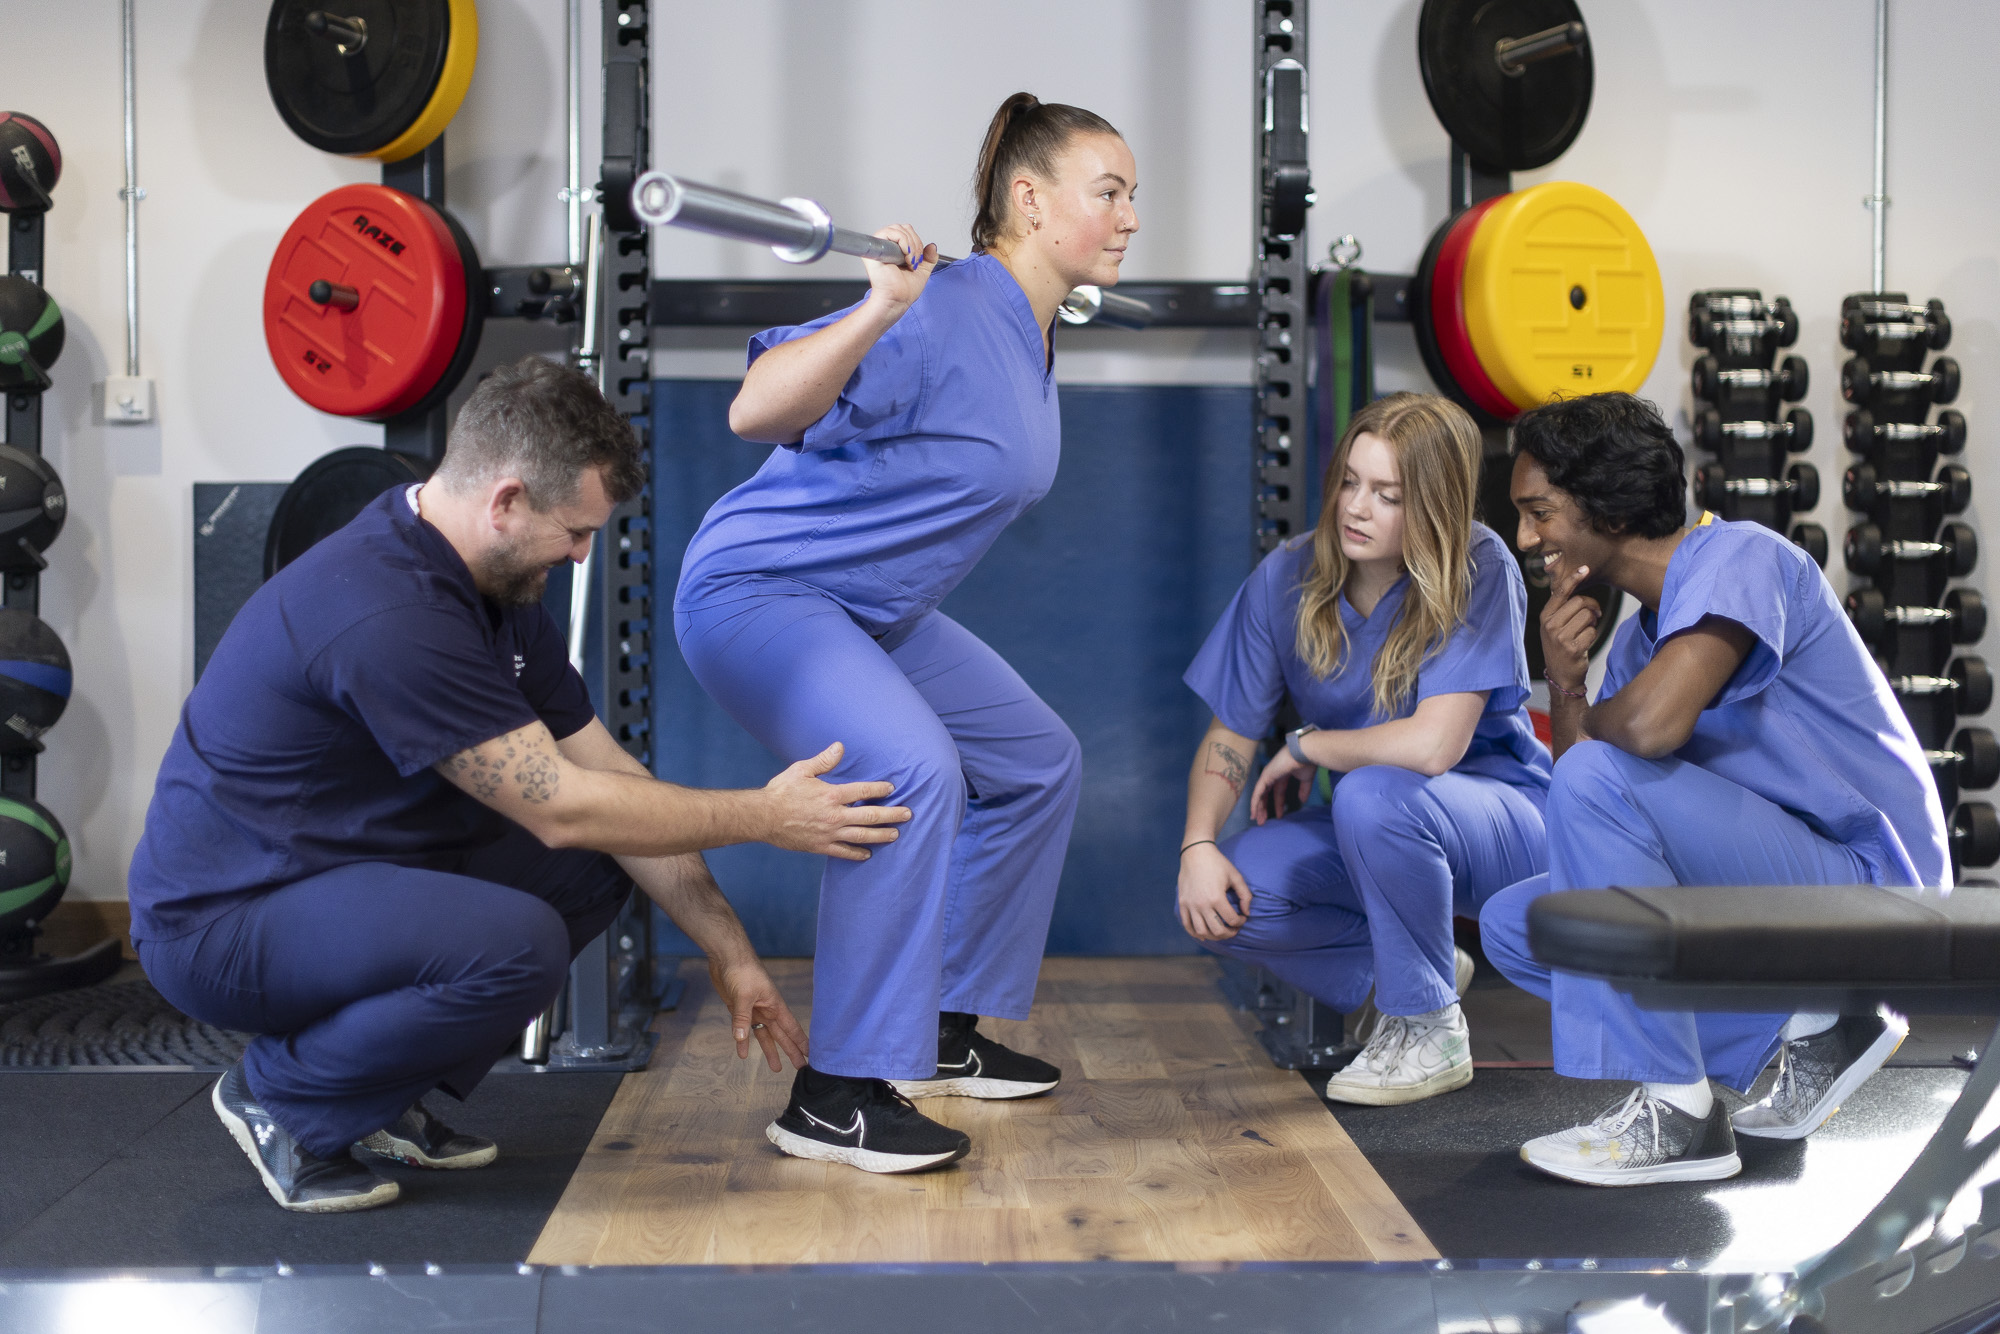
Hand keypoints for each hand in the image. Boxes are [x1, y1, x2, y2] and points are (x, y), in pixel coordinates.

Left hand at [708, 955, 808, 1071]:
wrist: (726, 956)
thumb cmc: (742, 970)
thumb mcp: (744, 995)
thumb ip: (742, 1017)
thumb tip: (741, 1039)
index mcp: (774, 1005)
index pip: (791, 1027)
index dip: (800, 1041)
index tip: (811, 1055)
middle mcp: (767, 1009)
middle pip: (781, 1035)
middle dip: (790, 1050)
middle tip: (800, 1067)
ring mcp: (753, 1009)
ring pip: (764, 1034)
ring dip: (769, 1050)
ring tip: (776, 1068)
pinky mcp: (739, 1009)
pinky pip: (743, 1029)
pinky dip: (742, 1041)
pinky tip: (741, 1053)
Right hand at [762, 741, 911, 860]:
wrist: (762, 817)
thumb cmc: (781, 791)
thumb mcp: (801, 770)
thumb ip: (824, 761)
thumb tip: (840, 747)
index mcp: (831, 795)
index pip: (863, 791)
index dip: (879, 789)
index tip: (892, 788)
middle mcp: (834, 815)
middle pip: (870, 816)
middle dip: (891, 815)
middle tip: (907, 814)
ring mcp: (829, 833)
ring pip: (862, 836)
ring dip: (881, 835)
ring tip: (895, 834)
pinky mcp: (821, 846)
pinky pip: (844, 852)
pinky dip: (857, 854)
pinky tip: (868, 854)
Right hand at [860, 223, 936, 311]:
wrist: (898, 299)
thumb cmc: (905, 290)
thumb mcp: (923, 271)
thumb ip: (929, 258)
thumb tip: (932, 246)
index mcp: (895, 250)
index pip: (907, 231)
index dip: (916, 241)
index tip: (918, 259)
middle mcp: (886, 246)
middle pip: (903, 228)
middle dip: (915, 243)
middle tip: (914, 261)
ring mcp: (879, 246)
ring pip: (897, 228)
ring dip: (910, 245)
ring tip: (909, 261)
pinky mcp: (874, 248)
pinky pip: (888, 232)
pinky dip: (902, 242)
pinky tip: (904, 257)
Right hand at [1177, 842, 1252, 939]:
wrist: (1195, 853)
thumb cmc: (1218, 864)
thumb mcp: (1236, 876)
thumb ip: (1245, 895)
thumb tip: (1247, 912)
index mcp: (1216, 897)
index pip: (1232, 920)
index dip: (1241, 921)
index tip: (1243, 917)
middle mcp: (1202, 904)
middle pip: (1217, 931)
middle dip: (1229, 933)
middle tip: (1234, 929)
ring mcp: (1190, 905)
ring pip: (1202, 931)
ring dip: (1214, 936)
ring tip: (1221, 932)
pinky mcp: (1183, 903)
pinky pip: (1187, 925)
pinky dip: (1195, 933)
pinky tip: (1205, 934)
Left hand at [1248, 745, 1313, 824]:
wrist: (1305, 753)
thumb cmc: (1306, 762)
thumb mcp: (1306, 780)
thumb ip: (1303, 790)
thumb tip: (1302, 801)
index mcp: (1282, 775)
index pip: (1278, 792)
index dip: (1278, 804)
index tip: (1279, 816)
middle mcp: (1273, 775)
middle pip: (1265, 794)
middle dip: (1264, 808)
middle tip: (1263, 821)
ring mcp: (1267, 774)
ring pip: (1259, 794)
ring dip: (1258, 808)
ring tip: (1258, 821)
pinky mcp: (1265, 776)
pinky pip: (1257, 792)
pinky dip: (1255, 803)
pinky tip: (1254, 812)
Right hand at [1539, 559, 1599, 696]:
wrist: (1561, 676)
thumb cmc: (1561, 647)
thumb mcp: (1555, 627)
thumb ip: (1563, 609)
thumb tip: (1578, 587)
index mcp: (1545, 617)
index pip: (1560, 592)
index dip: (1573, 579)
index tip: (1585, 569)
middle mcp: (1550, 625)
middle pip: (1580, 601)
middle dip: (1592, 606)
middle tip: (1595, 614)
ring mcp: (1560, 637)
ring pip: (1588, 615)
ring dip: (1593, 622)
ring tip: (1586, 631)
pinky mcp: (1573, 647)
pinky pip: (1592, 631)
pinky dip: (1593, 635)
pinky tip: (1585, 643)